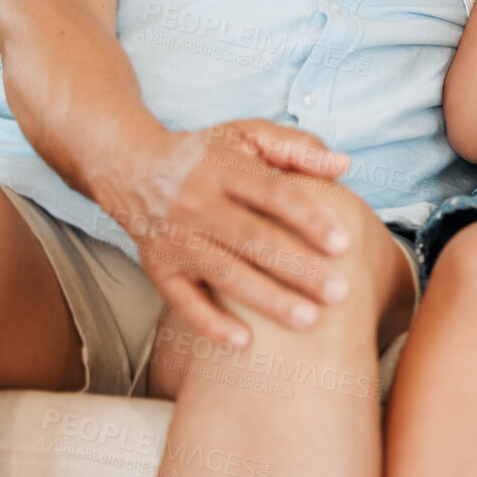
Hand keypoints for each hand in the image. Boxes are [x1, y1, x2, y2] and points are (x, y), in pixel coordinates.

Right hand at [112, 119, 357, 346]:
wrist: (131, 168)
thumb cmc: (206, 154)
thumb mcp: (247, 134)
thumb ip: (297, 146)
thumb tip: (343, 164)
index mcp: (224, 168)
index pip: (273, 194)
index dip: (309, 218)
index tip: (344, 243)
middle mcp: (197, 204)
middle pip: (253, 238)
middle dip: (298, 267)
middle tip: (339, 291)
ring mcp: (176, 240)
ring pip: (225, 273)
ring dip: (267, 300)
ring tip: (309, 320)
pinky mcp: (159, 269)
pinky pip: (183, 301)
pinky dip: (210, 324)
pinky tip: (244, 342)